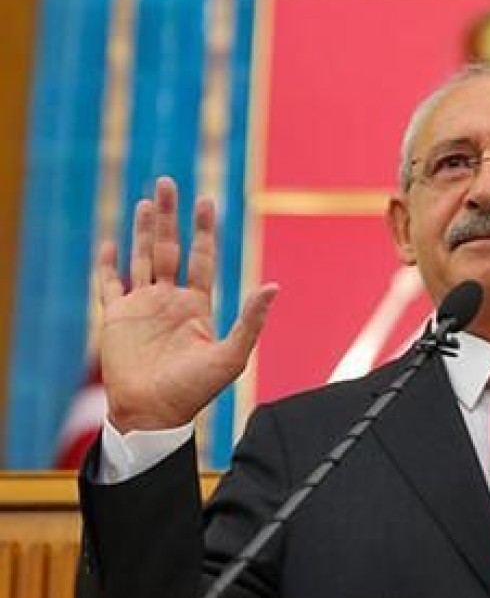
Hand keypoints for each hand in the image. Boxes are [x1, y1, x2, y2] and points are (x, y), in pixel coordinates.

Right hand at [96, 177, 277, 432]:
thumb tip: (273, 286)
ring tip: (145, 200)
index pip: (202, 257)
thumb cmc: (194, 391)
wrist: (154, 414)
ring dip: (141, 229)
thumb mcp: (231, 355)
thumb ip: (251, 320)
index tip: (207, 201)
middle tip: (167, 182)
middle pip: (168, 247)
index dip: (204, 230)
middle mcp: (169, 300)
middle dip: (169, 216)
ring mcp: (141, 307)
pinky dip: (107, 264)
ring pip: (140, 257)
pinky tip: (110, 242)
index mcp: (196, 305)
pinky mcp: (115, 318)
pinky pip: (109, 284)